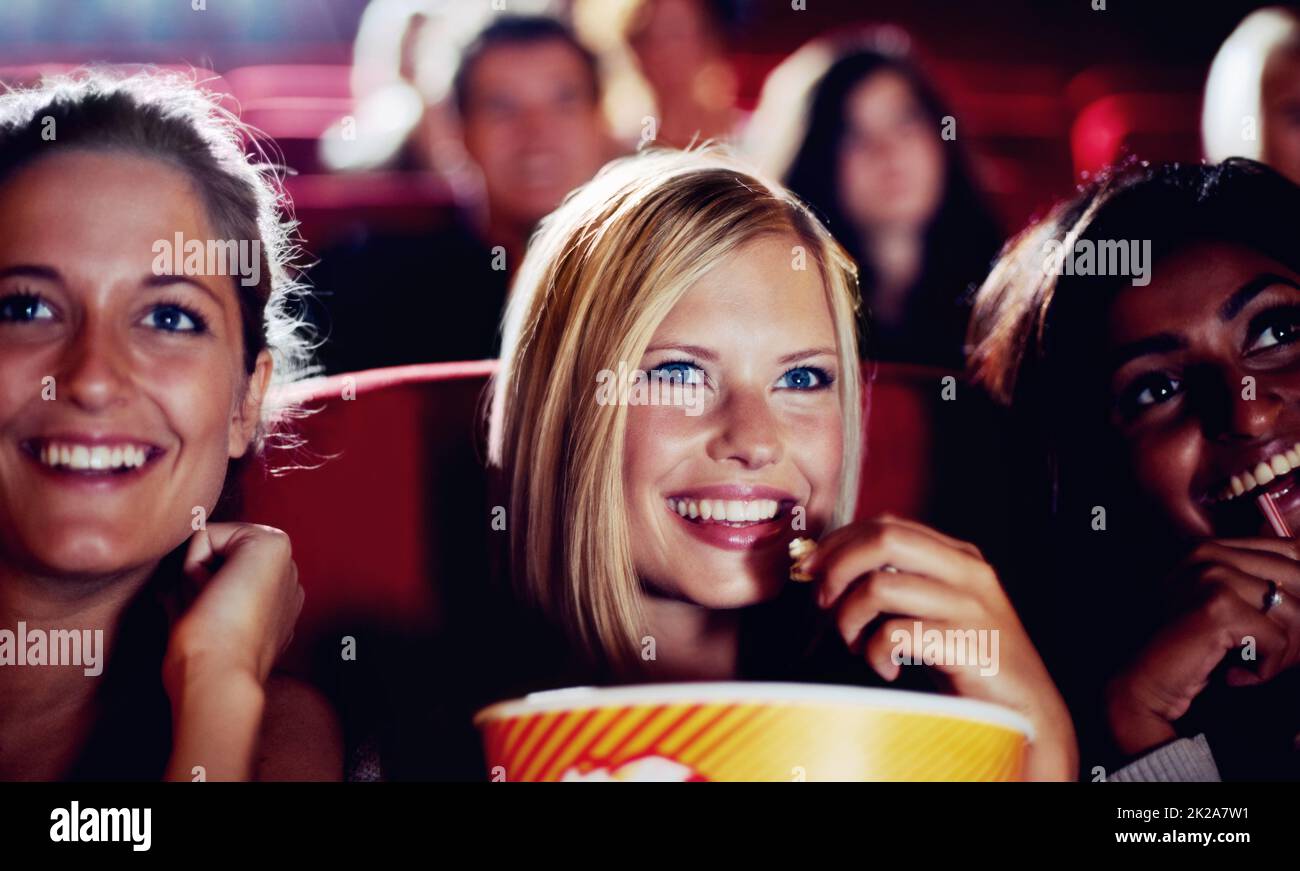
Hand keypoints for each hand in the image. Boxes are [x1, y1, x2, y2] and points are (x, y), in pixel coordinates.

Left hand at [162, 522, 303, 690]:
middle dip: (197, 581)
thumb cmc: (204, 660)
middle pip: (213, 557)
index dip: (197, 597)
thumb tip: (167, 582)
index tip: (210, 629)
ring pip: (209, 546)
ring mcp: (285, 559)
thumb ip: (192, 598)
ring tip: (212, 609)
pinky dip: (191, 565)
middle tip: (210, 619)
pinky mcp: (271, 542)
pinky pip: (203, 536)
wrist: (218, 675)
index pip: (216, 575)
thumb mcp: (198, 622)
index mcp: (276, 602)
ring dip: (194, 576)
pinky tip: (212, 596)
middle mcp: (287, 579)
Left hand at [800, 514, 1077, 780]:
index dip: (840, 541)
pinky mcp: (966, 644)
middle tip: (824, 603)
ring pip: (880, 586)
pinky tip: (885, 669)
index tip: (812, 568)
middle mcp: (967, 572)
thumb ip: (899, 582)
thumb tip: (827, 573)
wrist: (1024, 710)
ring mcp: (969, 607)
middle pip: (883, 538)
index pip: (886, 523)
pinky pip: (894, 634)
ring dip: (850, 618)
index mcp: (958, 556)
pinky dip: (874, 653)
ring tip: (855, 645)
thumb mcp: (935, 609)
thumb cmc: (967, 661)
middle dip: (838, 567)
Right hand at [1106, 537, 1299, 755]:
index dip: (1299, 595)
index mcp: (1213, 547)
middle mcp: (1210, 553)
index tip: (1285, 627)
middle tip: (1273, 658)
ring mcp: (1212, 576)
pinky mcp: (1218, 606)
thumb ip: (1264, 590)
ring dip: (1283, 655)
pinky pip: (1278, 640)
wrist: (1143, 684)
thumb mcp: (1231, 614)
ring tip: (1250, 668)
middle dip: (1298, 630)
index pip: (1293, 551)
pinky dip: (1264, 670)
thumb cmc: (1190, 654)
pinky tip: (1235, 676)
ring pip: (1295, 614)